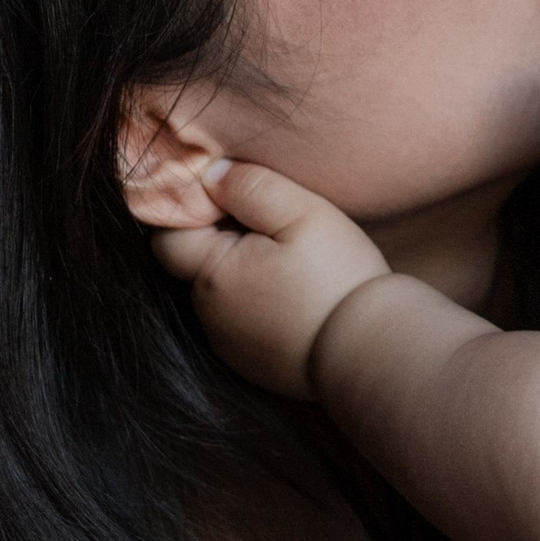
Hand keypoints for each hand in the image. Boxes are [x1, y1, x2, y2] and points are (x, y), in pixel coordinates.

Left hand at [150, 158, 390, 399]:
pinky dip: (259, 307)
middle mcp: (208, 315)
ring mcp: (228, 346)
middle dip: (222, 243)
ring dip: (242, 276)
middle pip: (196, 265)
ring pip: (220, 296)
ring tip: (291, 267)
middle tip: (274, 232)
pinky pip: (242, 325)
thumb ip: (250, 186)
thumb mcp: (302, 213)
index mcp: (211, 274)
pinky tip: (296, 300)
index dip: (195, 212)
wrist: (371, 353)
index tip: (237, 202)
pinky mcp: (252, 366)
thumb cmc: (337, 278)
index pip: (168, 236)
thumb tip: (212, 175)